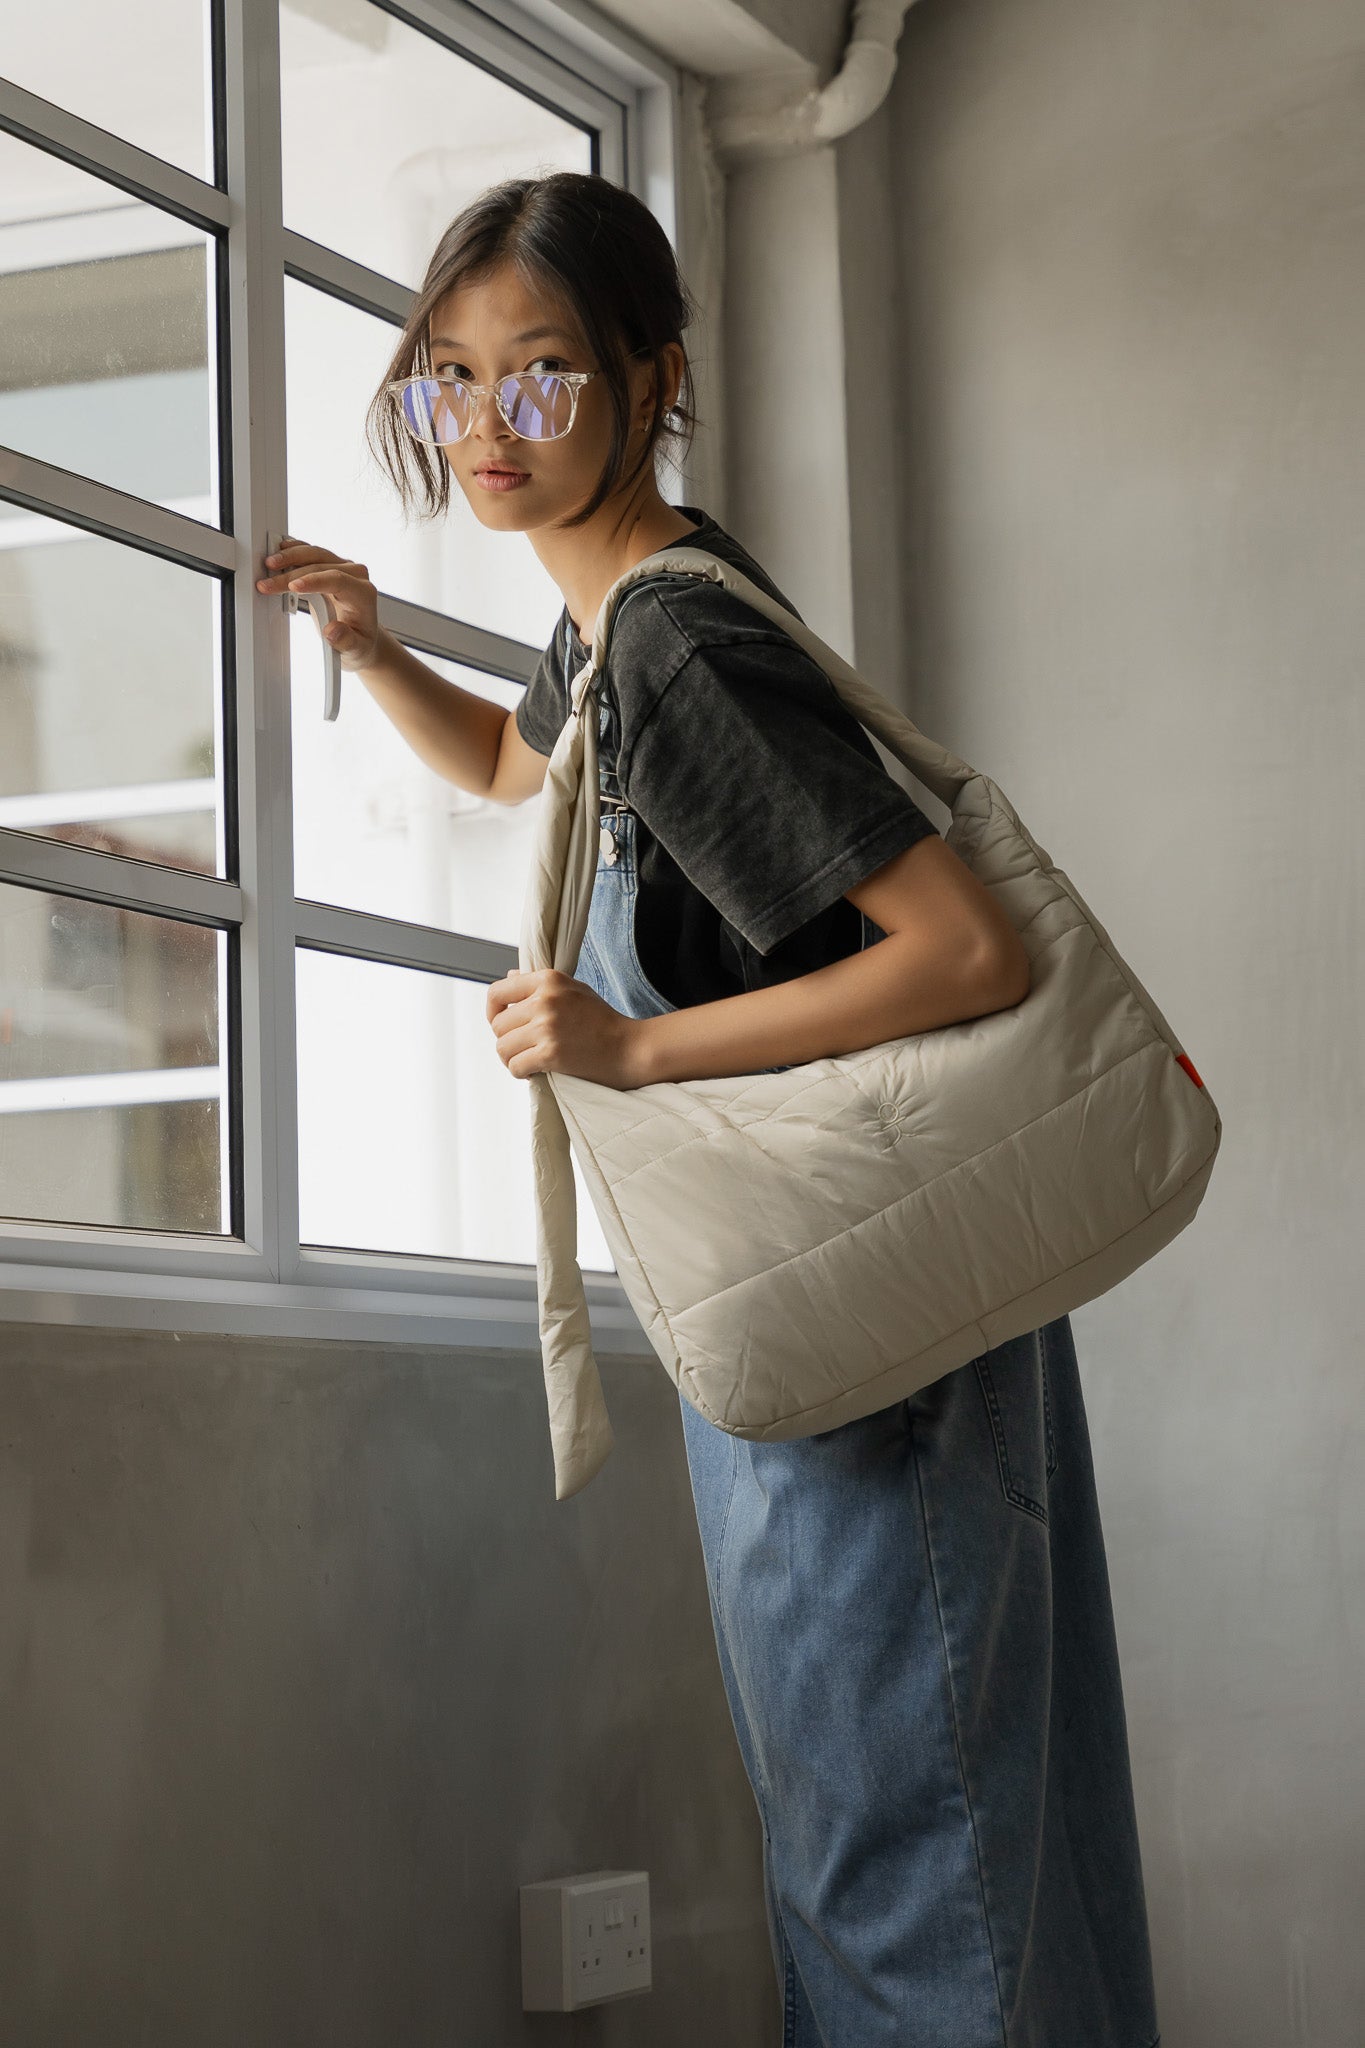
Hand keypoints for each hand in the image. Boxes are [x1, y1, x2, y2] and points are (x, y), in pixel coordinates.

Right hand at [255, 537, 388, 670]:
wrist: (361, 634)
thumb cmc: (360, 642)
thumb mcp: (355, 649)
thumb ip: (346, 641)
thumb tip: (332, 631)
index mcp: (363, 593)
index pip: (338, 580)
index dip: (314, 581)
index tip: (293, 586)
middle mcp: (355, 575)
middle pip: (321, 565)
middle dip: (291, 574)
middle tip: (268, 584)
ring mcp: (342, 567)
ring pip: (314, 554)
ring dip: (290, 557)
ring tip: (269, 564)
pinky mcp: (330, 565)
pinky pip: (311, 553)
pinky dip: (294, 552)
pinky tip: (279, 551)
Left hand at [487, 969, 648, 1088]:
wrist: (629, 1048)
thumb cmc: (604, 1021)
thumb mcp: (574, 990)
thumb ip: (541, 984)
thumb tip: (510, 977)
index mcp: (548, 980)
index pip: (498, 992)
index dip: (493, 1011)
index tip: (502, 1024)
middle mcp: (545, 1000)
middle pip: (498, 1025)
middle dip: (507, 1039)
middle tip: (525, 1047)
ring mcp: (547, 1027)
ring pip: (502, 1047)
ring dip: (512, 1058)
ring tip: (529, 1060)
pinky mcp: (550, 1053)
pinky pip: (515, 1066)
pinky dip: (521, 1073)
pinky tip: (535, 1072)